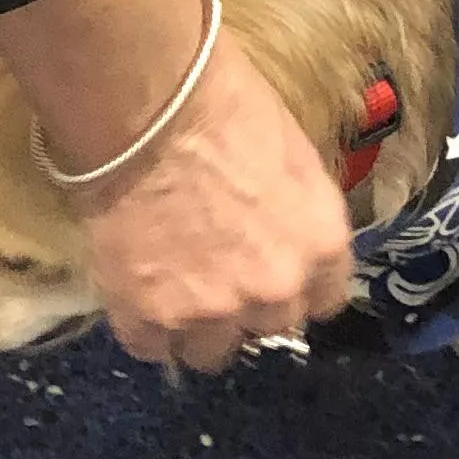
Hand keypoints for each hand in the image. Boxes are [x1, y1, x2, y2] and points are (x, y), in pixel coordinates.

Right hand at [66, 26, 355, 371]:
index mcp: (321, 247)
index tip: (270, 272)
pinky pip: (150, 347)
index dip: (293, 286)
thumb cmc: (222, 107)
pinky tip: (135, 290)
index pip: (323, 301)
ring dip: (194, 327)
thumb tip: (284, 235)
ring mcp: (209, 310)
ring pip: (209, 352)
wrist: (143, 106)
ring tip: (169, 287)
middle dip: (246, 306)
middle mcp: (274, 292)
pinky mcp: (147, 316)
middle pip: (268, 327)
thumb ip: (298, 217)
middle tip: (213, 268)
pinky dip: (143, 326)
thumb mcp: (292, 157)